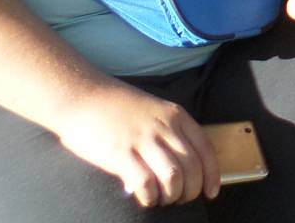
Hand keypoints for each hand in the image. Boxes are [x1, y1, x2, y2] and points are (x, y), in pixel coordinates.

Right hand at [54, 81, 218, 206]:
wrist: (83, 95)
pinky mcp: (121, 153)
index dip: (212, 174)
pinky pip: (145, 182)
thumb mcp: (154, 110)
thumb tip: (182, 164)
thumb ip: (169, 132)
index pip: (205, 148)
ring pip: (173, 176)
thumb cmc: (116, 106)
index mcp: (176, 115)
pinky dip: (150, 196)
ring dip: (171, 195)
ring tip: (163, 199)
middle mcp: (164, 127)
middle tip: (179, 199)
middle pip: (192, 167)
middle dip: (190, 190)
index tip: (211, 192)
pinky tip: (145, 198)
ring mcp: (143, 140)